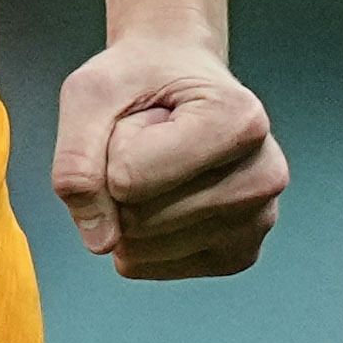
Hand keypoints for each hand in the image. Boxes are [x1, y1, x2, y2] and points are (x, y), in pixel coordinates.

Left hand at [53, 38, 283, 282]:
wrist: (180, 77)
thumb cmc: (140, 78)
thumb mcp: (90, 93)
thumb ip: (78, 161)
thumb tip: (101, 242)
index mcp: (240, 121)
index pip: (128, 177)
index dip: (111, 146)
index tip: (143, 114)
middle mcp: (264, 177)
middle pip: (136, 218)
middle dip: (118, 177)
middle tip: (150, 137)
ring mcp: (257, 222)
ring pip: (139, 246)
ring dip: (127, 204)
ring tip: (160, 162)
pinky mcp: (238, 254)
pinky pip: (147, 265)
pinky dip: (135, 235)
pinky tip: (166, 194)